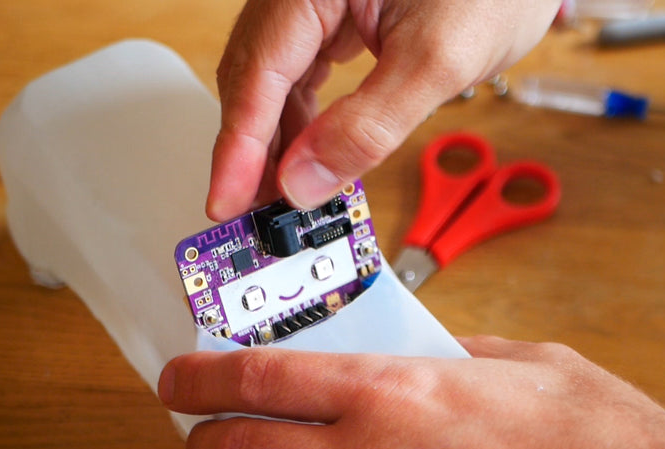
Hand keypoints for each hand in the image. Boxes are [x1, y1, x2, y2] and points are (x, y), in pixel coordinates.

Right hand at [207, 0, 561, 219]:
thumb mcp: (438, 60)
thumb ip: (369, 125)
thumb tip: (305, 182)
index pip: (259, 72)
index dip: (239, 147)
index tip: (226, 203)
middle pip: (255, 76)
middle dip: (252, 149)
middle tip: (253, 214)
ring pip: (274, 78)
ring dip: (275, 138)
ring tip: (282, 194)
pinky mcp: (335, 11)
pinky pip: (302, 70)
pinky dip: (301, 117)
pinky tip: (308, 152)